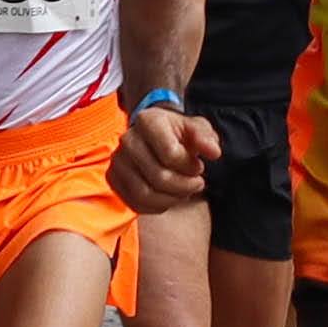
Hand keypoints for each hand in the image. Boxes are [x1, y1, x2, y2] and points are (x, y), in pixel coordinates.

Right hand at [111, 100, 221, 214]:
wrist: (154, 135)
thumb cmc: (178, 133)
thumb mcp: (197, 128)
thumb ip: (206, 138)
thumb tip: (213, 152)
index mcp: (148, 120)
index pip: (170, 154)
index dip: (190, 167)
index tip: (199, 166)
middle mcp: (128, 139)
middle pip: (159, 177)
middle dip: (184, 186)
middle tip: (196, 183)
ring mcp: (118, 160)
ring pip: (145, 194)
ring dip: (172, 199)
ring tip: (184, 192)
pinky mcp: (113, 178)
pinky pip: (135, 203)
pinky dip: (156, 206)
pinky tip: (168, 197)